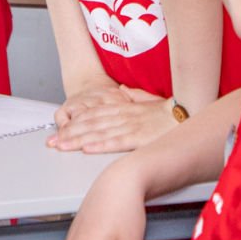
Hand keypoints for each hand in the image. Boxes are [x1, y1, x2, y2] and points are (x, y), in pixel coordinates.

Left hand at [50, 87, 177, 152]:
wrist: (188, 112)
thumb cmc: (168, 112)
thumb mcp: (147, 101)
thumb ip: (132, 97)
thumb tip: (122, 91)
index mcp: (123, 109)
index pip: (93, 115)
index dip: (74, 122)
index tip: (59, 130)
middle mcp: (122, 116)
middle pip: (90, 124)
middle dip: (69, 133)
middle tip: (52, 142)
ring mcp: (130, 126)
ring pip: (98, 132)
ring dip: (78, 140)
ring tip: (62, 146)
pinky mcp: (139, 137)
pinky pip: (116, 141)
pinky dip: (100, 145)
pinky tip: (87, 148)